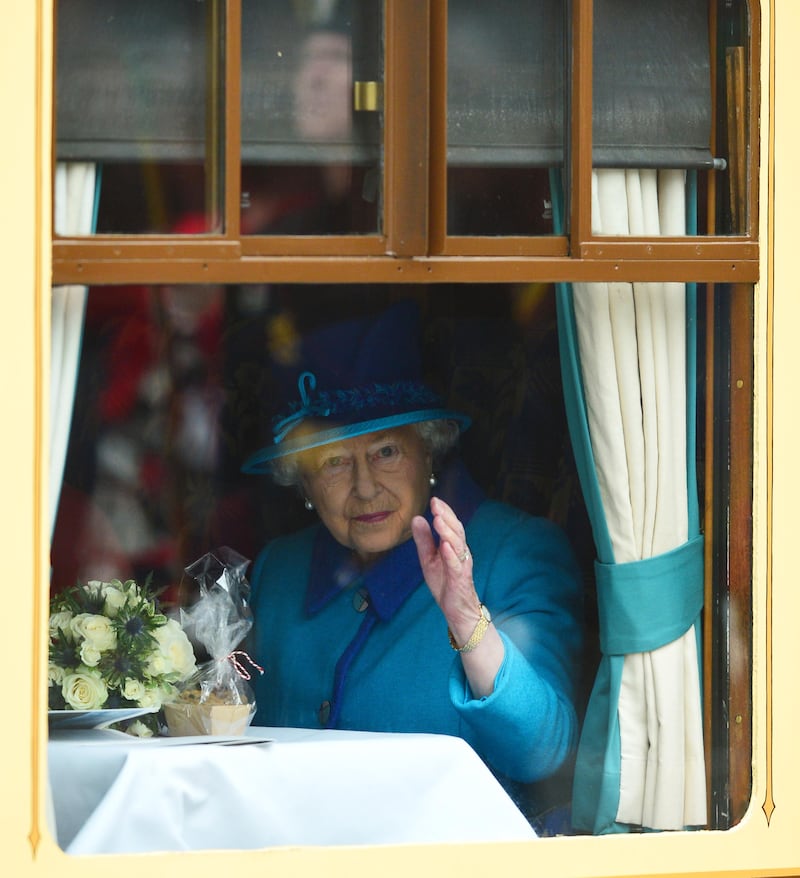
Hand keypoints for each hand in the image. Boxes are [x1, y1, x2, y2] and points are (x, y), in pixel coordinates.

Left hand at [411, 496, 481, 643]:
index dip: (444, 512)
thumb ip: (424, 540)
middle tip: (436, 504)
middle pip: (456, 530)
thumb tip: (416, 518)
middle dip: (446, 516)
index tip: (434, 500)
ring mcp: (462, 565)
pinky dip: (451, 554)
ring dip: (448, 531)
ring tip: (438, 520)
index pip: (451, 525)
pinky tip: (445, 545)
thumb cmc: (445, 583)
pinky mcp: (460, 579)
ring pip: (457, 544)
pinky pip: (456, 565)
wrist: (457, 610)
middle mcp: (460, 552)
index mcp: (453, 546)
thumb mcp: (428, 559)